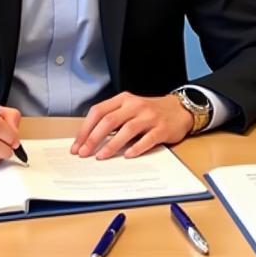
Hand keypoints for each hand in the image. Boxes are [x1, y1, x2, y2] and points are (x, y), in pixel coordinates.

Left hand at [71, 92, 192, 159]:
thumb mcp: (130, 109)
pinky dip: (137, 148)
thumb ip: (112, 120)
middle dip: (94, 138)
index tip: (76, 145)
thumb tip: (89, 141)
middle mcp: (135, 105)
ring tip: (101, 156)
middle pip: (110, 120)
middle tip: (84, 153)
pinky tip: (128, 156)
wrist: (179, 109)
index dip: (85, 129)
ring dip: (112, 144)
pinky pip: (147, 139)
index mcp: (124, 99)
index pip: (99, 111)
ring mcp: (150, 116)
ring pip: (127, 129)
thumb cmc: (150, 112)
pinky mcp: (162, 128)